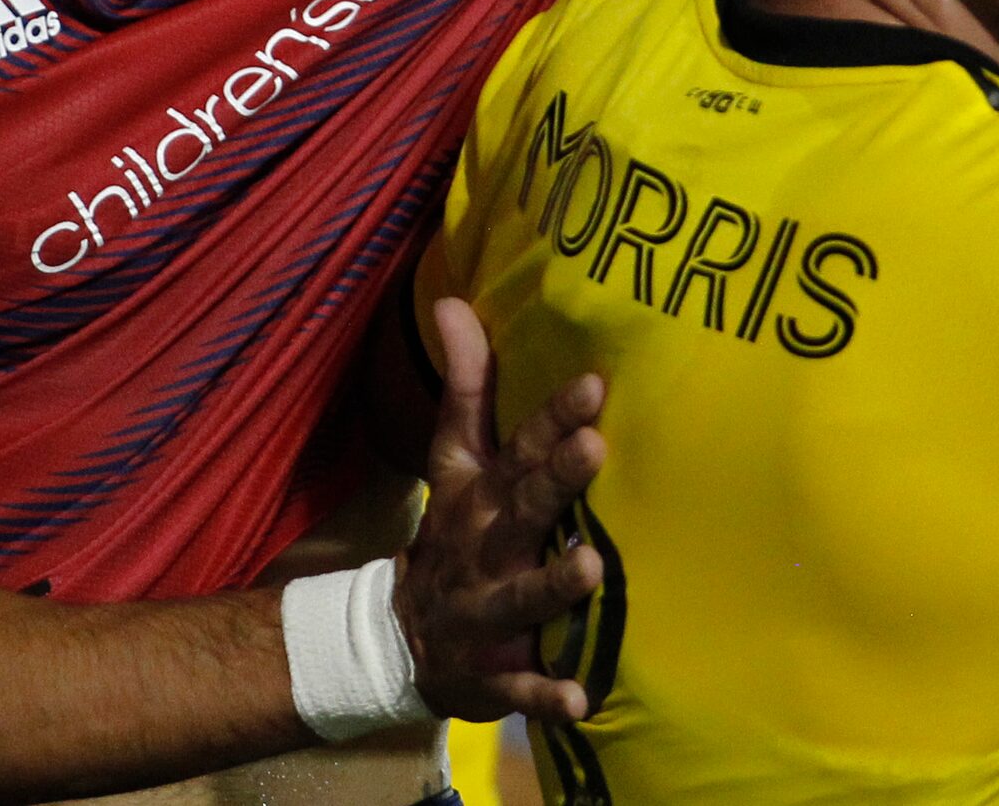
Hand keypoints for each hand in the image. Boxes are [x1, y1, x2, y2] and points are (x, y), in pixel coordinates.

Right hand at [393, 299, 604, 724]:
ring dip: (555, 584)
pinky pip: (520, 686)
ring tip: (593, 566)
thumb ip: (465, 384)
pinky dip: (545, 692)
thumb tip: (451, 300)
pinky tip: (580, 698)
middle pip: (523, 509)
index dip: (553, 417)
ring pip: (523, 596)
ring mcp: (488, 611)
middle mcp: (486, 546)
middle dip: (557, 481)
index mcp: (482, 494)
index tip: (594, 384)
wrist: (402, 635)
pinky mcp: (493, 673)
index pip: (518, 447)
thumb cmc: (455, 528)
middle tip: (596, 447)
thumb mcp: (454, 458)